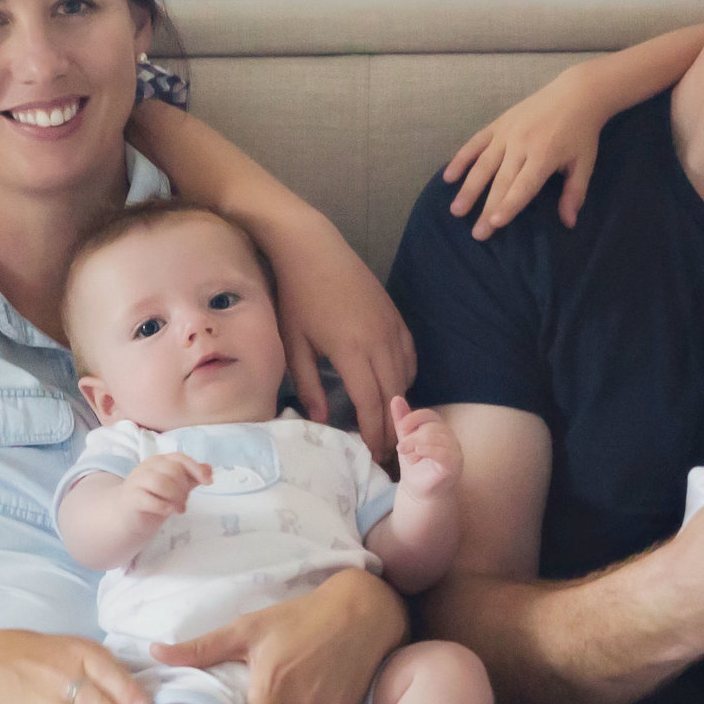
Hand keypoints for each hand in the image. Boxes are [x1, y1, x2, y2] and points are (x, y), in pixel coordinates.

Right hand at [125, 453, 213, 524]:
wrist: (126, 517)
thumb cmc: (153, 499)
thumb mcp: (175, 487)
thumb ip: (190, 477)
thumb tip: (209, 468)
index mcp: (158, 461)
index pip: (180, 458)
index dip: (196, 469)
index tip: (208, 482)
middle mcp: (146, 468)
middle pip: (173, 471)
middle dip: (184, 489)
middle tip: (184, 503)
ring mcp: (136, 482)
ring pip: (161, 482)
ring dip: (175, 498)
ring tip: (178, 509)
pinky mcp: (131, 498)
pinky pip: (151, 500)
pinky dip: (164, 507)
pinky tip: (166, 511)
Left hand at [264, 210, 416, 461]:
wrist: (312, 248)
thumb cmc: (295, 296)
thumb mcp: (294, 344)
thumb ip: (309, 386)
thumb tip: (322, 421)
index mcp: (352, 351)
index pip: (371, 404)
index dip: (373, 433)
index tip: (371, 454)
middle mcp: (379, 341)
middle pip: (393, 396)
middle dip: (390, 427)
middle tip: (383, 451)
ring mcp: (391, 326)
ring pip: (405, 376)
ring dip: (399, 404)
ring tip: (389, 426)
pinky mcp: (395, 315)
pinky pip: (409, 355)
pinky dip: (406, 376)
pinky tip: (395, 388)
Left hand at [390, 396, 462, 497]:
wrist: (419, 491)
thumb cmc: (415, 465)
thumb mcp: (405, 440)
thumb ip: (402, 421)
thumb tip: (396, 398)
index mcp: (439, 429)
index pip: (430, 415)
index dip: (414, 417)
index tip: (402, 428)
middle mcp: (450, 438)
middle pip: (431, 428)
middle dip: (411, 437)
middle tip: (401, 449)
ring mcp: (454, 452)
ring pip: (436, 438)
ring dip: (416, 446)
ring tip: (409, 457)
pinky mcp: (454, 465)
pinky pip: (444, 453)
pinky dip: (429, 450)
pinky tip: (418, 453)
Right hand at [442, 68, 608, 236]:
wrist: (575, 94)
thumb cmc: (581, 133)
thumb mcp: (585, 163)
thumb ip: (575, 193)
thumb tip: (569, 223)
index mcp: (544, 155)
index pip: (523, 186)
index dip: (508, 205)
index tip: (493, 224)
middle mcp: (522, 144)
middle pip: (500, 181)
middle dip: (487, 208)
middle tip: (476, 234)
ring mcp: (507, 133)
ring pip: (483, 164)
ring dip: (468, 188)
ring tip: (456, 210)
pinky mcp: (498, 124)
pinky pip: (475, 142)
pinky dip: (461, 158)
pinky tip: (448, 176)